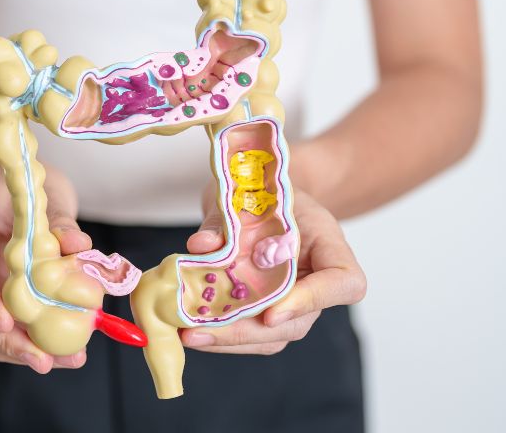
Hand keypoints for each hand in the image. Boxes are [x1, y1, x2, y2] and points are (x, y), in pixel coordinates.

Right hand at [0, 168, 91, 372]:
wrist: (14, 188)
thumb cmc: (16, 185)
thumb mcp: (35, 191)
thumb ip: (55, 219)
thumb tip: (79, 247)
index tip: (7, 317)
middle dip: (0, 343)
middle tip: (41, 357)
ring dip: (20, 353)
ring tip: (65, 359)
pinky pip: (6, 336)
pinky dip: (34, 346)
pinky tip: (67, 354)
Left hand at [182, 188, 366, 353]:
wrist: (264, 194)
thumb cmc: (265, 192)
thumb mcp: (248, 194)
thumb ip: (226, 221)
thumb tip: (201, 246)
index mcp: (329, 245)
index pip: (344, 283)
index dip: (312, 301)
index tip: (271, 313)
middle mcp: (318, 281)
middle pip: (298, 322)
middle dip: (247, 332)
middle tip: (201, 331)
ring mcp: (296, 302)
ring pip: (272, 336)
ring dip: (228, 340)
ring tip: (188, 335)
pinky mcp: (269, 311)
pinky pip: (252, 334)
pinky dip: (221, 335)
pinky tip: (189, 331)